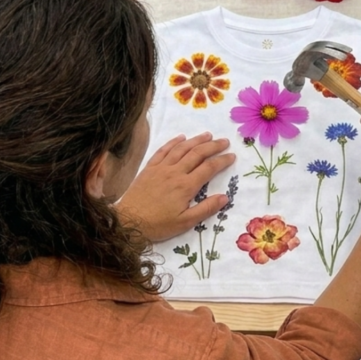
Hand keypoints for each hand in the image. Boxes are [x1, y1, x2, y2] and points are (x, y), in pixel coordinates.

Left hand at [116, 133, 235, 241]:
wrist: (128, 221)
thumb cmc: (158, 225)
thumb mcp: (185, 223)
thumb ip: (206, 209)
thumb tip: (225, 197)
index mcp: (186, 186)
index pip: (209, 168)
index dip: (222, 161)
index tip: (232, 156)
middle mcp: (175, 172)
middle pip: (197, 154)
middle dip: (213, 146)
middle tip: (224, 141)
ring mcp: (161, 168)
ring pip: (181, 149)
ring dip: (196, 140)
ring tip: (208, 135)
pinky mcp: (149, 168)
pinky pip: (163, 150)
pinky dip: (173, 142)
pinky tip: (181, 138)